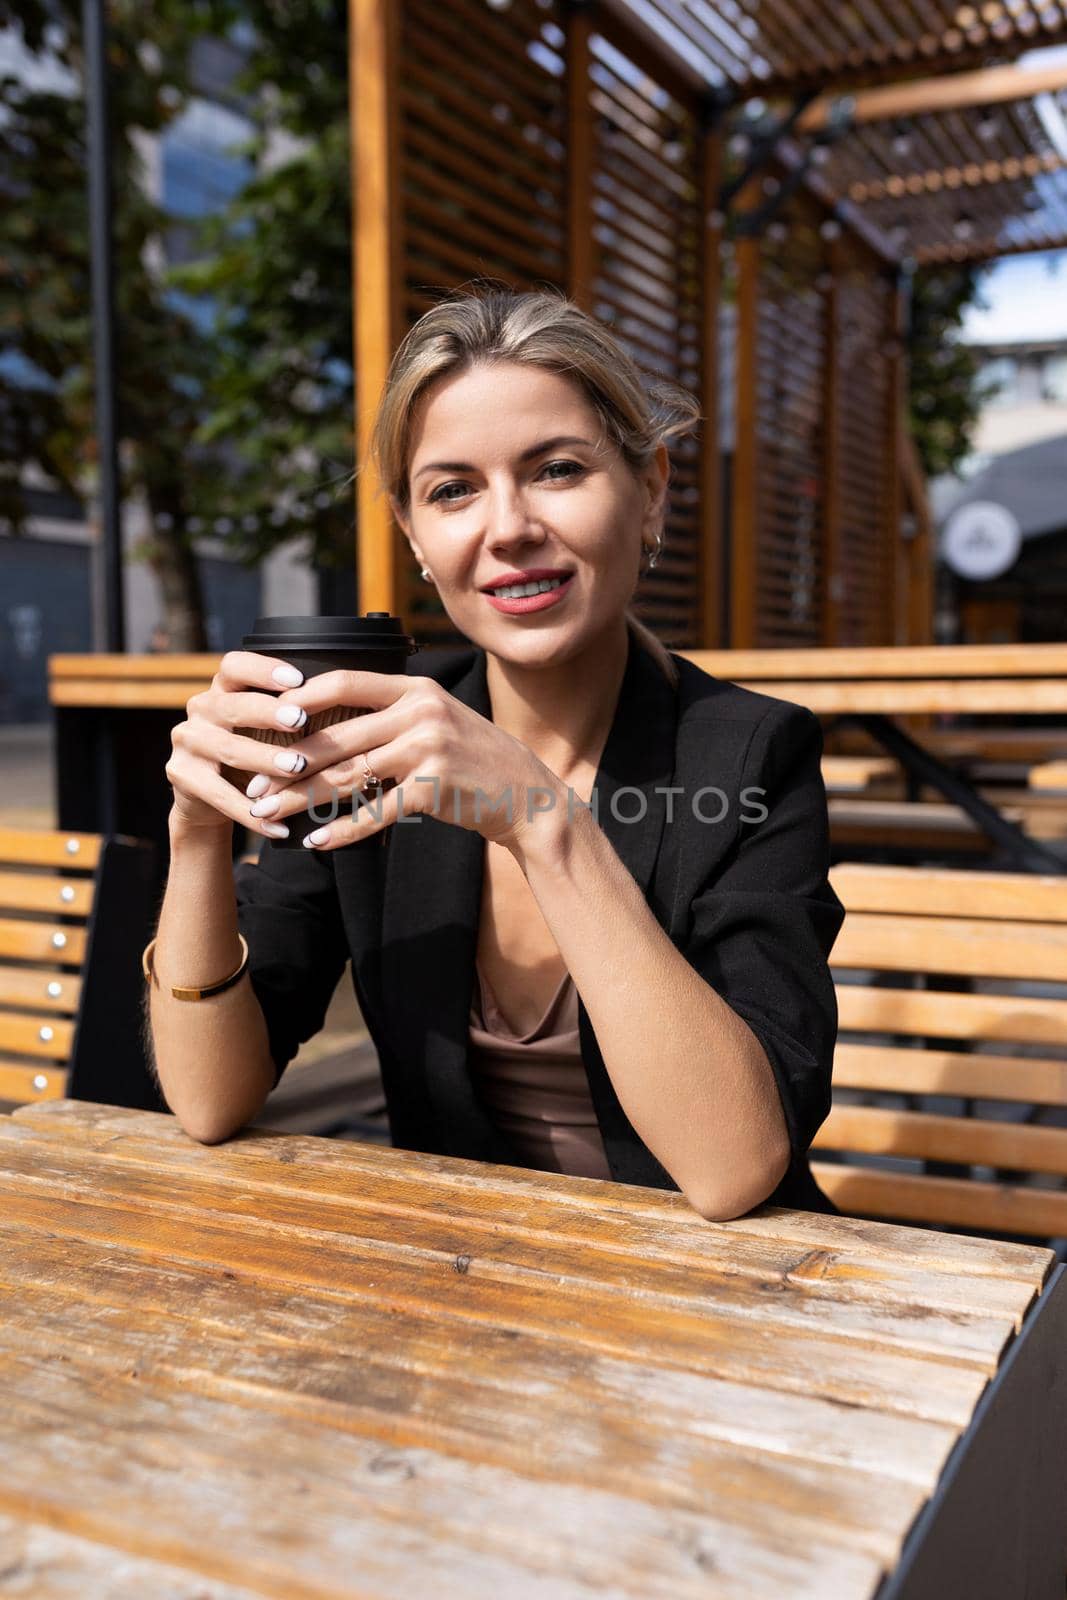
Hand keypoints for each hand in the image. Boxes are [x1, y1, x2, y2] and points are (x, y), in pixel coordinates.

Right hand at [165, 650, 311, 840]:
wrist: (206, 797)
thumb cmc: (250, 751)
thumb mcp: (261, 727)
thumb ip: (285, 712)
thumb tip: (340, 704)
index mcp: (221, 689)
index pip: (234, 666)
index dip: (263, 669)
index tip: (297, 679)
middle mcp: (199, 709)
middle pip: (232, 706)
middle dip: (268, 712)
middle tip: (300, 720)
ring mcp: (186, 741)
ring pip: (229, 749)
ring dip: (265, 760)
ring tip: (297, 768)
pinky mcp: (180, 775)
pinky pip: (221, 796)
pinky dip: (253, 815)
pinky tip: (281, 826)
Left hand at [242, 669, 566, 852]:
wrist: (524, 793)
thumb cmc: (471, 759)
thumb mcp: (436, 720)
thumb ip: (391, 714)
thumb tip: (325, 726)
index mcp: (416, 689)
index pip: (345, 682)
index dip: (301, 697)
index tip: (266, 717)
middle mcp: (421, 712)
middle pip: (337, 737)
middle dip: (287, 763)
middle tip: (253, 783)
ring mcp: (427, 749)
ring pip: (348, 775)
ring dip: (302, 798)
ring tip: (269, 813)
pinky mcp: (433, 788)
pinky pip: (375, 812)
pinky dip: (342, 829)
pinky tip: (315, 840)